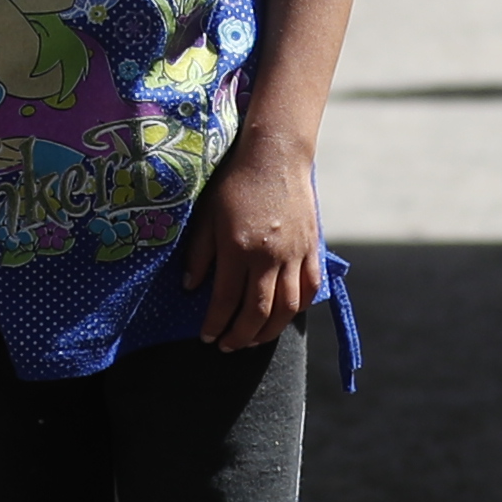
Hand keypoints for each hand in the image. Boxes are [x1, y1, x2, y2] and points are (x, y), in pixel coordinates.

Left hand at [175, 139, 323, 352]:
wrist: (274, 155)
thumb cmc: (235, 182)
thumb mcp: (208, 215)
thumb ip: (200, 253)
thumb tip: (190, 288)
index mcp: (239, 248)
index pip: (226, 300)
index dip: (216, 324)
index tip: (207, 338)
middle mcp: (269, 257)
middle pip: (258, 312)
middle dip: (241, 336)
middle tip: (229, 346)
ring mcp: (294, 254)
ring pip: (287, 307)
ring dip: (270, 331)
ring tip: (254, 339)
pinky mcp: (311, 248)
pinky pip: (310, 288)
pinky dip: (298, 307)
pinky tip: (284, 315)